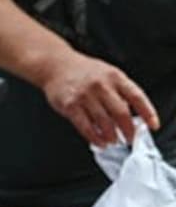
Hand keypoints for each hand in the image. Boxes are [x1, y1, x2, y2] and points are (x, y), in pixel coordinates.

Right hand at [43, 51, 158, 146]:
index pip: (137, 96)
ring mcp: (85, 95)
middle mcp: (101, 85)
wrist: (55, 65)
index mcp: (114, 77)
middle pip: (121, 113)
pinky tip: (99, 141)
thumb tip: (132, 116)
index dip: (147, 113)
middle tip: (129, 138)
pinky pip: (85, 126)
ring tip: (113, 141)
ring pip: (104, 122)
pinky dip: (94, 137)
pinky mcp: (70, 105)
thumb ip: (120, 92)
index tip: (152, 125)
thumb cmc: (82, 71)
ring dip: (112, 136)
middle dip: (128, 130)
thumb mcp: (107, 74)